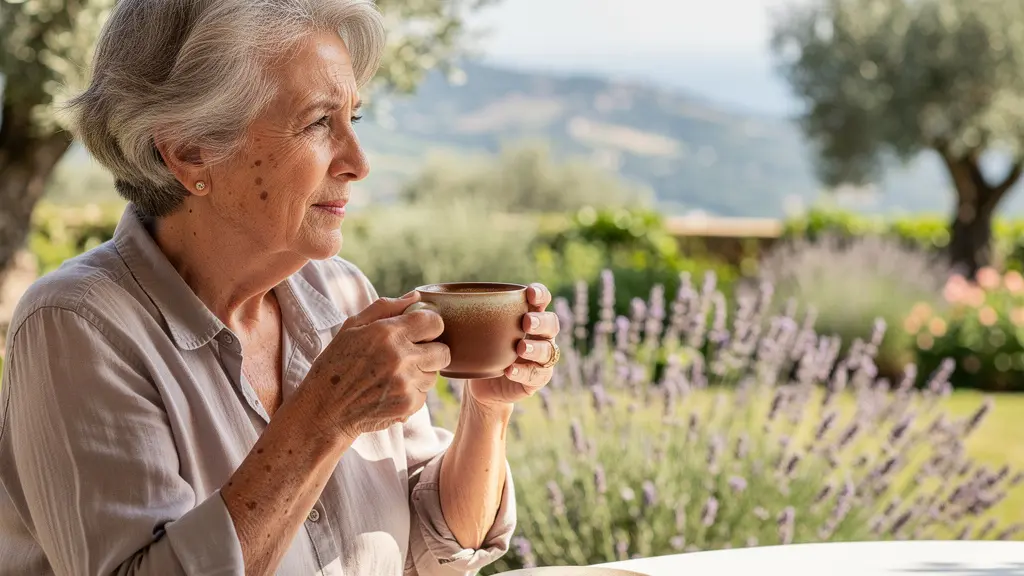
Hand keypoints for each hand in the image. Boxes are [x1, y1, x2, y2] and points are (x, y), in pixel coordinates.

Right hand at [302, 292, 449, 439]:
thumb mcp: (352, 327)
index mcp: (387, 333)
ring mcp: (405, 383)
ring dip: (420, 374)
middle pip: (443, 352)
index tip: (420, 332)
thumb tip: (416, 296)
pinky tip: (389, 392)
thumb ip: (386, 307)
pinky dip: (411, 394)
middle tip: (411, 356)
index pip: (434, 322)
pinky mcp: (407, 405)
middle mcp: (400, 357)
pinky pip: (424, 395)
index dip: (430, 326)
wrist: (325, 409)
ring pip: (434, 375)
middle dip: (431, 352)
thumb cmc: (336, 363)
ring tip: (393, 376)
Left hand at [466, 283, 559, 408]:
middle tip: (526, 321)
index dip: (540, 294)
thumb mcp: (470, 329)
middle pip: (552, 324)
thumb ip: (460, 312)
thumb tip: (419, 295)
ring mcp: (540, 358)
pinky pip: (537, 375)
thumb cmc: (477, 348)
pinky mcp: (536, 379)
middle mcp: (539, 335)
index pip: (541, 300)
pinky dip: (523, 372)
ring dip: (536, 347)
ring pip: (548, 350)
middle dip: (541, 320)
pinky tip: (510, 370)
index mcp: (527, 315)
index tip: (529, 293)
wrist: (480, 383)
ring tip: (520, 348)